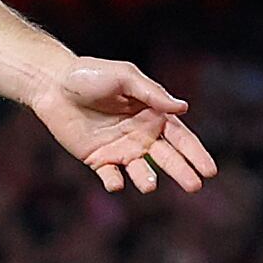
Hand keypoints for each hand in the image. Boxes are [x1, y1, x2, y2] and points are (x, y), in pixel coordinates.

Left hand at [26, 58, 215, 195]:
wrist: (53, 84)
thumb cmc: (91, 75)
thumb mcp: (124, 76)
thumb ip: (152, 93)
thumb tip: (183, 108)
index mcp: (153, 115)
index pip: (181, 137)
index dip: (196, 153)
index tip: (210, 170)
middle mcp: (141, 136)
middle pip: (168, 158)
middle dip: (182, 172)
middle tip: (194, 186)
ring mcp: (121, 150)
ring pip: (141, 171)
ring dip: (147, 179)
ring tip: (150, 185)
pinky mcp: (98, 160)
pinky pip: (110, 176)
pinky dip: (114, 183)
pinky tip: (116, 183)